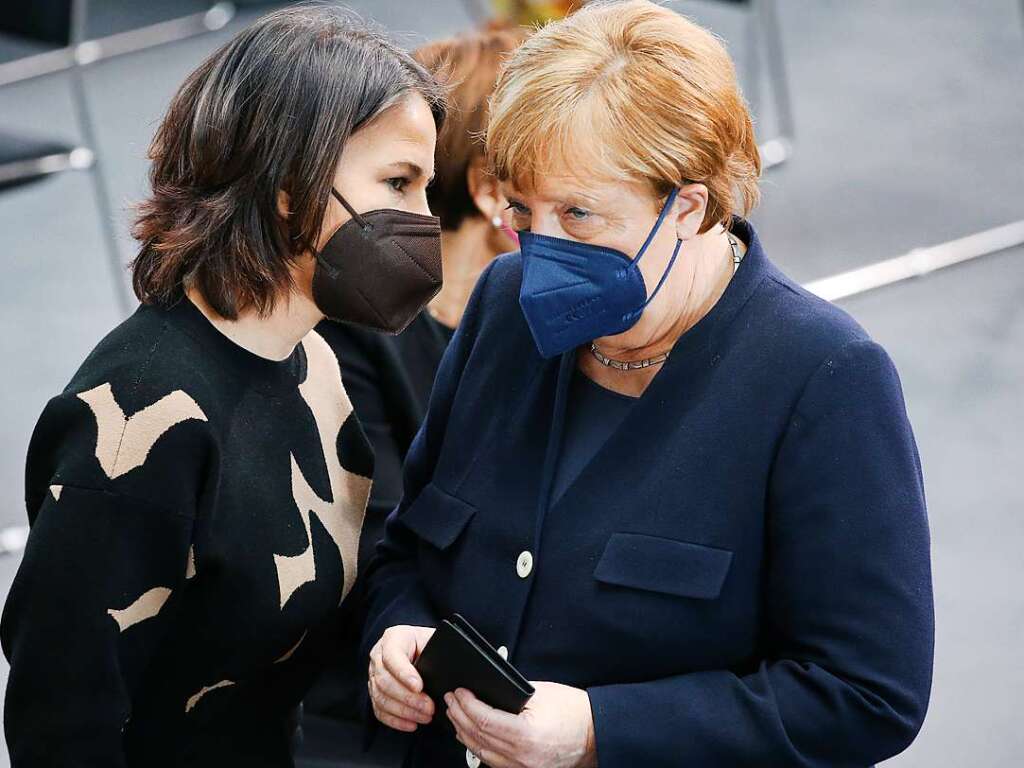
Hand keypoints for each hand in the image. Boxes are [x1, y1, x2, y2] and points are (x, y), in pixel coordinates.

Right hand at [368, 625, 435, 731]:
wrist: (419, 647)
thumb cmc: (429, 644)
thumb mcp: (434, 640)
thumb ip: (437, 651)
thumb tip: (452, 668)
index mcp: (394, 637)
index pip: (392, 656)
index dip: (404, 673)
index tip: (419, 687)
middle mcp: (379, 654)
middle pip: (384, 680)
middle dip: (408, 698)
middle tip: (429, 707)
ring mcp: (373, 674)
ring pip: (380, 697)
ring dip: (404, 711)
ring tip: (425, 716)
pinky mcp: (374, 690)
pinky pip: (379, 709)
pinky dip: (395, 720)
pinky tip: (411, 724)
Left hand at [445, 681, 596, 767]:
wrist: (595, 734)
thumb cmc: (573, 711)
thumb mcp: (541, 694)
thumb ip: (510, 694)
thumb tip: (484, 690)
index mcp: (526, 734)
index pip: (484, 719)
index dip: (467, 704)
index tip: (459, 692)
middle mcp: (522, 756)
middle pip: (478, 736)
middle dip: (460, 716)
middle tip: (451, 700)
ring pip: (481, 752)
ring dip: (464, 732)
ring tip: (455, 715)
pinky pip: (493, 761)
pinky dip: (479, 746)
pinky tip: (471, 735)